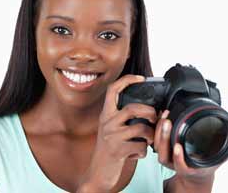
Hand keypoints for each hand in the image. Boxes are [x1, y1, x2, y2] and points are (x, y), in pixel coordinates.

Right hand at [77, 75, 157, 191]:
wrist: (98, 172)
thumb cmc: (109, 148)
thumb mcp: (111, 129)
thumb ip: (123, 118)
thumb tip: (147, 109)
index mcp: (106, 114)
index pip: (113, 90)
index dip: (127, 80)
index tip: (141, 78)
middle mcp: (107, 122)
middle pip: (133, 108)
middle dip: (149, 112)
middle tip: (154, 118)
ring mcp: (111, 136)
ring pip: (140, 127)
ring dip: (151, 134)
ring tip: (149, 139)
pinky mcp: (118, 150)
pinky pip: (140, 146)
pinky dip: (144, 151)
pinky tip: (139, 153)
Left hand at [154, 110, 219, 186]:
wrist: (193, 172)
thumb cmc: (202, 165)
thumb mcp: (212, 160)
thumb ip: (219, 153)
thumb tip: (227, 139)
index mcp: (187, 168)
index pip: (180, 166)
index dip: (178, 158)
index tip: (178, 147)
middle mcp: (173, 163)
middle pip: (164, 153)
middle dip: (165, 137)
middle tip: (167, 123)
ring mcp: (165, 155)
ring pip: (158, 145)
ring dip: (159, 130)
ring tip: (165, 117)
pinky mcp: (161, 147)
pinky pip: (155, 138)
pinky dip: (157, 126)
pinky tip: (162, 116)